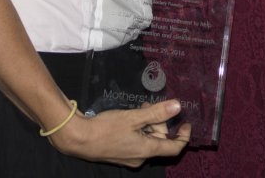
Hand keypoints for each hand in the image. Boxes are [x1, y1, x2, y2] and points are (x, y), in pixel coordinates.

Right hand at [48, 99, 190, 167]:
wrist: (78, 139)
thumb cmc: (107, 128)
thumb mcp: (134, 117)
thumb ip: (157, 112)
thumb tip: (178, 107)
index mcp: (147, 151)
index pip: (174, 149)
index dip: (183, 136)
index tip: (185, 122)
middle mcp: (140, 158)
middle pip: (159, 139)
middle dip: (158, 121)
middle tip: (149, 106)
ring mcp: (129, 157)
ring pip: (147, 139)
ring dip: (147, 123)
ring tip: (139, 109)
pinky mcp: (120, 153)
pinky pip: (137, 141)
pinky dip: (138, 128)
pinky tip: (130, 117)